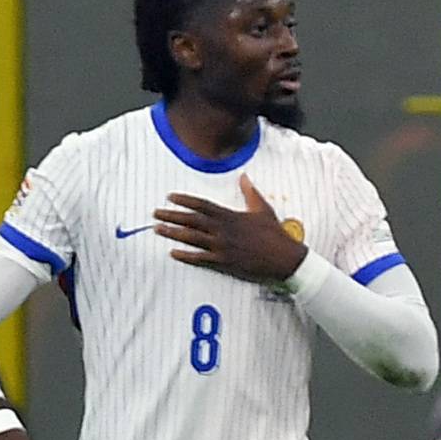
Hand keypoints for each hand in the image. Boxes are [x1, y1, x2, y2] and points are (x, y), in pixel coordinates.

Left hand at [154, 174, 306, 283]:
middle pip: (191, 220)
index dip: (184, 200)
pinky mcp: (225, 262)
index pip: (202, 204)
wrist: (284, 257)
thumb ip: (250, 192)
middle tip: (156, 213)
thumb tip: (244, 177)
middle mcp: (223, 230)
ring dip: (173, 233)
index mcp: (230, 215)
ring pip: (192, 238)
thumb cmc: (275, 234)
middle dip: (172, 216)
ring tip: (158, 230)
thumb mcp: (263, 208)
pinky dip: (186, 256)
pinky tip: (173, 253)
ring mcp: (223, 247)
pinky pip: (201, 258)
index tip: (170, 197)